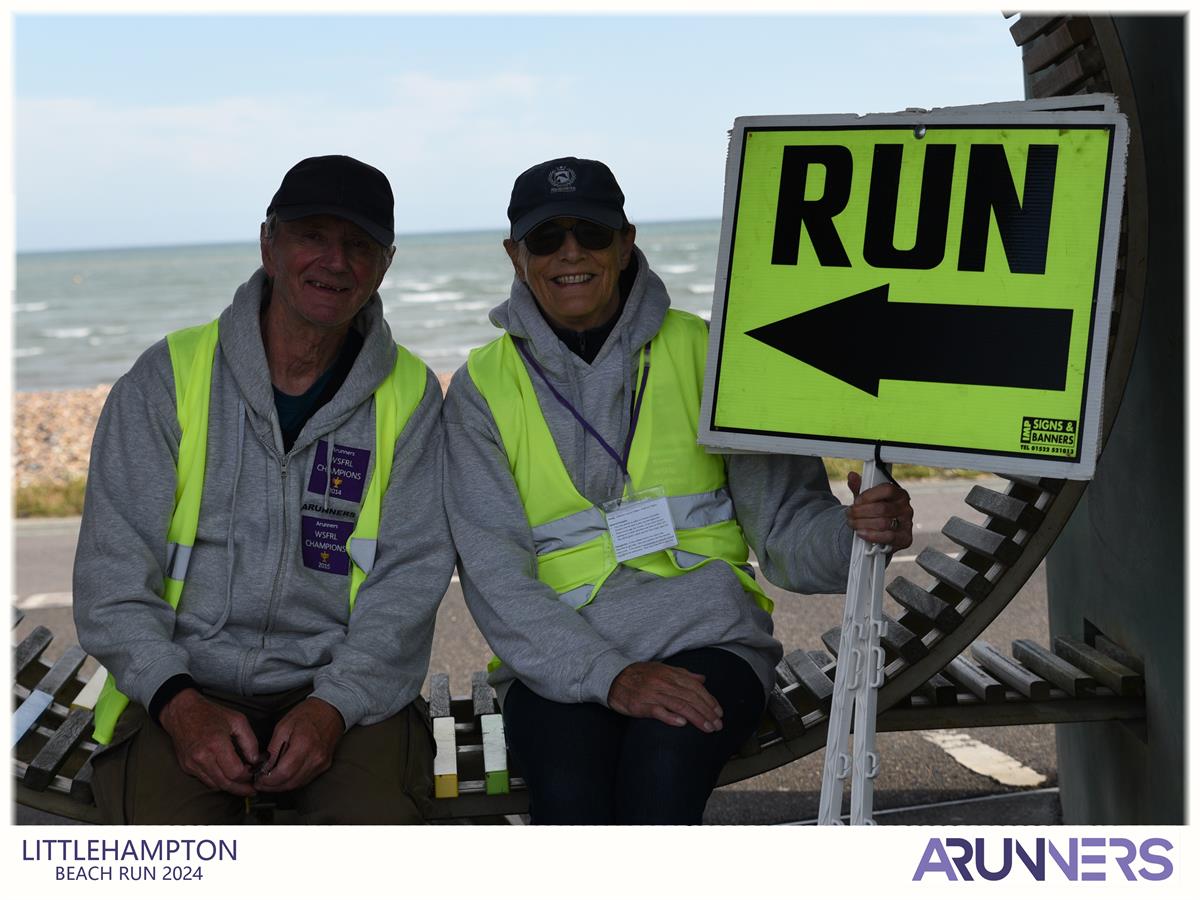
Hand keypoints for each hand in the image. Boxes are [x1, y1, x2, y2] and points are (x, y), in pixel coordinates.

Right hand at [159, 688, 260, 796]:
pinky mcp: (186, 767)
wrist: (182, 711)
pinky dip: (218, 781)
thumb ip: (250, 741)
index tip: (254, 773)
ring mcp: (192, 764)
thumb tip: (256, 760)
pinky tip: (226, 776)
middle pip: (225, 783)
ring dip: (229, 786)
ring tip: (241, 783)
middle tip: (251, 789)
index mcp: (216, 744)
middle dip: (241, 789)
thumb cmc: (210, 713)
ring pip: (215, 785)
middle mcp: (202, 757)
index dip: (247, 776)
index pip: (235, 772)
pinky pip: (205, 780)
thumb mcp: (237, 720)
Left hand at [253, 697, 344, 792]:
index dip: (268, 780)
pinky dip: (292, 781)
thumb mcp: (284, 726)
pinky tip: (283, 777)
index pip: (284, 772)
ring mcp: (322, 763)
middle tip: (260, 783)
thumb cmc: (307, 714)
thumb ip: (273, 748)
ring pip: (297, 784)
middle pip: (290, 782)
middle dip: (272, 786)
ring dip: (281, 786)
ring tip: (269, 781)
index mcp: (304, 744)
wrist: (330, 710)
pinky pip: (305, 780)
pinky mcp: (325, 766)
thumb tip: (264, 767)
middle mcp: (315, 757)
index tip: (258, 780)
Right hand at [607, 661, 723, 731]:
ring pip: (680, 705)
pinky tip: (683, 724)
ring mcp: (653, 694)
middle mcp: (664, 683)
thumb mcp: (663, 669)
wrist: (614, 678)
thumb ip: (684, 674)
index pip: (695, 687)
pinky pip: (659, 712)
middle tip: (718, 724)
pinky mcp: (642, 705)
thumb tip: (703, 678)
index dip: (709, 700)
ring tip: (708, 728)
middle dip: (707, 712)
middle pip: (691, 698)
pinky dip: (671, 717)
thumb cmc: (641, 675)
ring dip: (697, 718)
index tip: (718, 712)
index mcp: (670, 674)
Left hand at [846, 471, 913, 549]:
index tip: (857, 501)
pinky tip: (861, 532)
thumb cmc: (874, 512)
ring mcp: (907, 524)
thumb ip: (859, 487)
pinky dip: (871, 535)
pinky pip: (887, 537)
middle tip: (849, 514)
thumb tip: (852, 476)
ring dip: (862, 524)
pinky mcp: (905, 538)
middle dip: (860, 512)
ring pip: (882, 523)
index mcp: (899, 494)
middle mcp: (906, 508)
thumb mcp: (866, 499)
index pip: (887, 490)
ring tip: (852, 523)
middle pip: (882, 508)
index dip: (869, 495)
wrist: (879, 533)